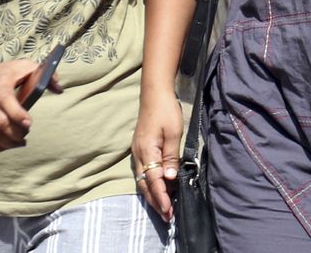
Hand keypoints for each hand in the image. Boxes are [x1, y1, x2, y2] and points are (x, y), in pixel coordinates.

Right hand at [0, 57, 61, 152]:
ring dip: (6, 143)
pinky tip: (4, 146)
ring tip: (17, 142)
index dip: (19, 116)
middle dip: (15, 134)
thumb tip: (60, 89)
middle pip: (0, 123)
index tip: (29, 124)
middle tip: (25, 136)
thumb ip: (45, 75)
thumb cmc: (3, 73)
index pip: (8, 102)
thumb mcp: (23, 67)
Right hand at [131, 89, 182, 220]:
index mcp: (147, 151)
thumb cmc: (166, 111)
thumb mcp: (173, 133)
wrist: (154, 93)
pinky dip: (150, 183)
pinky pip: (143, 172)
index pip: (153, 181)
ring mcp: (137, 152)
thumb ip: (171, 157)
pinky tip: (160, 187)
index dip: (161, 197)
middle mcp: (138, 154)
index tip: (168, 212)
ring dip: (152, 194)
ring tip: (164, 207)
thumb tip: (169, 178)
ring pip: (142, 180)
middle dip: (156, 201)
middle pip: (144, 185)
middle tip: (167, 216)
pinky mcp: (139, 149)